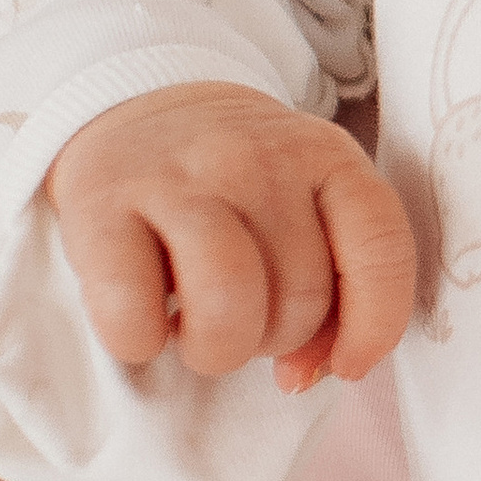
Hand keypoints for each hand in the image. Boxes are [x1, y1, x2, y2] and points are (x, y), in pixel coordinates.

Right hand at [45, 83, 416, 392]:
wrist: (134, 106)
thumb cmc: (233, 184)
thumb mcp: (303, 204)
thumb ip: (331, 285)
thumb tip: (305, 374)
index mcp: (326, 156)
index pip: (380, 249)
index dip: (374, 325)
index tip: (349, 363)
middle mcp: (256, 159)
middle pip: (301, 294)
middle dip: (277, 340)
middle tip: (245, 323)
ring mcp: (177, 178)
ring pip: (228, 302)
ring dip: (218, 349)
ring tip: (199, 334)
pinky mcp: (100, 205)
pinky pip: (133, 310)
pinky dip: (141, 340)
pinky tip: (145, 322)